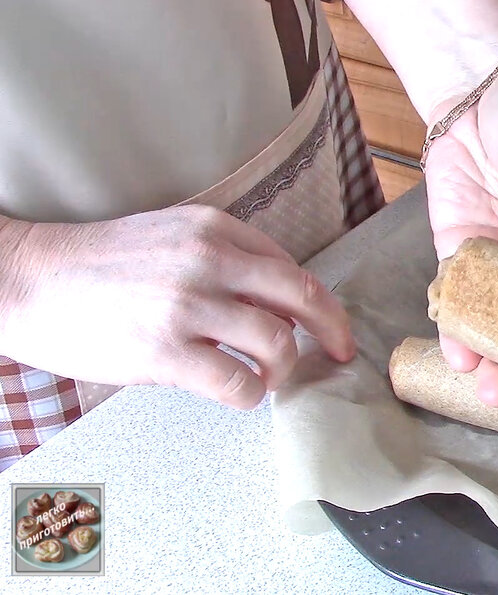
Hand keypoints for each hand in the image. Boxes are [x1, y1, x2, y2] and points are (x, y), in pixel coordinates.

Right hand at [0, 206, 355, 408]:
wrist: (28, 279)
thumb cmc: (98, 265)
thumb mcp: (171, 237)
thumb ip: (225, 258)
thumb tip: (277, 301)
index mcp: (215, 228)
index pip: (291, 267)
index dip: (318, 302)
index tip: (328, 325)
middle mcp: (209, 260)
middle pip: (303, 296)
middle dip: (333, 330)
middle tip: (341, 353)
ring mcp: (188, 306)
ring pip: (276, 343)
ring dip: (283, 369)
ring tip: (267, 378)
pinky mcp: (164, 351)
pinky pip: (237, 383)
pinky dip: (249, 394)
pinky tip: (238, 393)